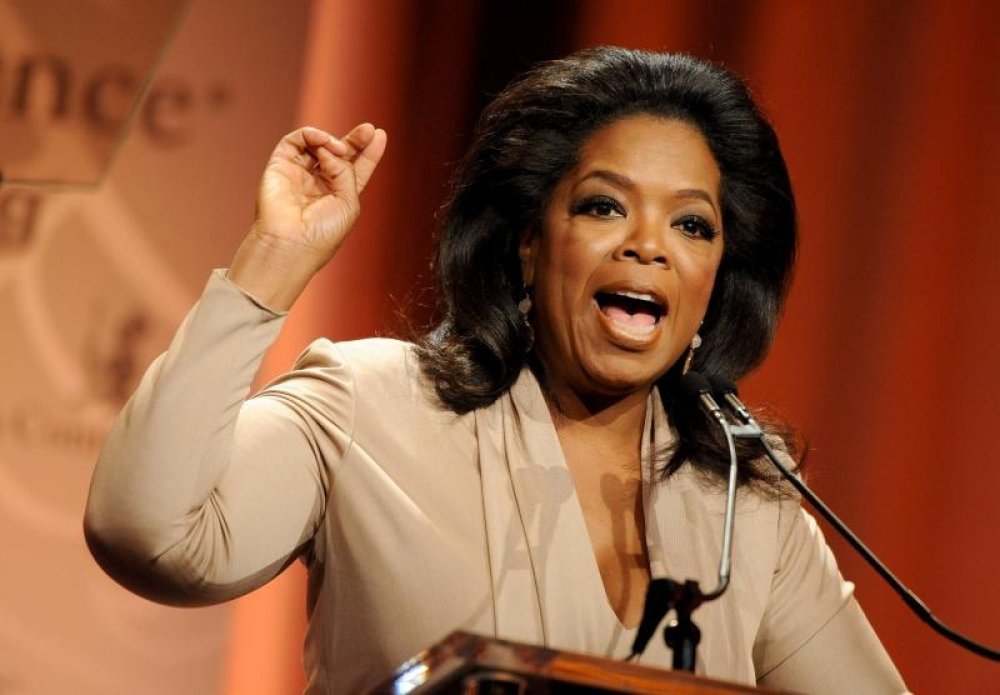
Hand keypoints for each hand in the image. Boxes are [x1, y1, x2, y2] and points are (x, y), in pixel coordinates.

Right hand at [229, 124, 386, 309]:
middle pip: (338, 153)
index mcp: (338, 196)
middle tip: (368, 129)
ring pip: (317, 144)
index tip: (380, 134)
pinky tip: (325, 145)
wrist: (291, 243)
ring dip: (333, 141)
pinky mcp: (279, 165)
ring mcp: (298, 173)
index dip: (368, 152)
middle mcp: (318, 183)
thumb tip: (331, 148)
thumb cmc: (322, 232)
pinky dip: (312, 136)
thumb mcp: (349, 201)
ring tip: (341, 149)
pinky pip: (295, 141)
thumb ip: (346, 170)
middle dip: (354, 139)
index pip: (355, 168)